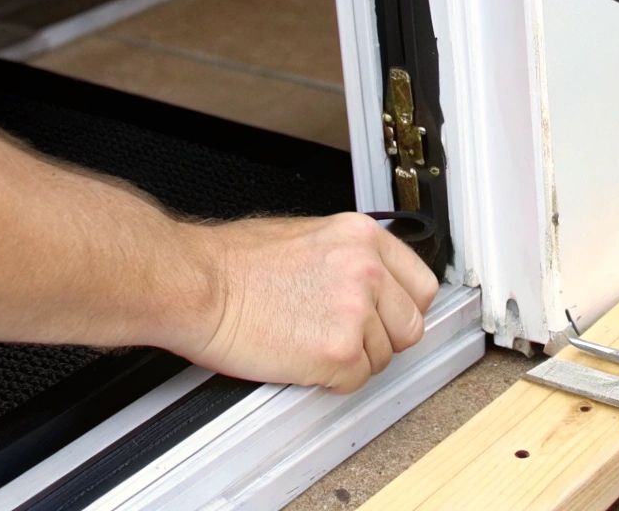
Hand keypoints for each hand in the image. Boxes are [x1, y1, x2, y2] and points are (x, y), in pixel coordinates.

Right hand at [171, 213, 439, 391]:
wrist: (197, 284)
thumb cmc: (232, 263)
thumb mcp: (307, 236)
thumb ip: (349, 258)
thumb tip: (370, 283)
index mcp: (363, 237)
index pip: (420, 285)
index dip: (400, 309)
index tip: (387, 319)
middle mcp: (368, 270)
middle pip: (410, 326)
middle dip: (381, 339)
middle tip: (342, 338)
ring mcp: (357, 311)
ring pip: (383, 357)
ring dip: (351, 360)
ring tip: (308, 343)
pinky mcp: (338, 351)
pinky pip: (356, 381)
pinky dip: (330, 380)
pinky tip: (301, 360)